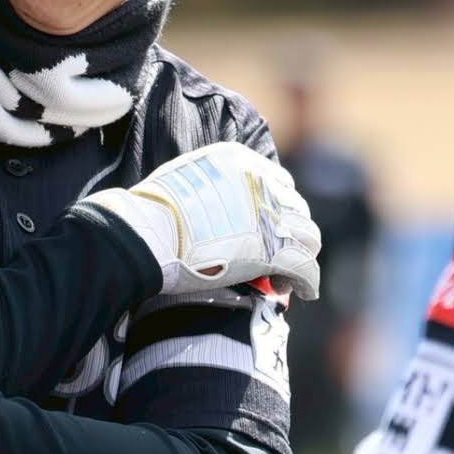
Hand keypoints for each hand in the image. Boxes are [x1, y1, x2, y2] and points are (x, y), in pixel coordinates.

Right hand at [80, 142, 321, 299]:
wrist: (146, 234)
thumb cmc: (152, 212)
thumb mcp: (186, 177)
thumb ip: (210, 183)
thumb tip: (212, 202)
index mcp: (241, 162)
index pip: (279, 182)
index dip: (278, 207)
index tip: (270, 225)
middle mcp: (262, 184)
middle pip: (297, 210)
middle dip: (291, 232)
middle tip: (279, 253)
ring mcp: (270, 217)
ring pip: (308, 238)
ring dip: (301, 256)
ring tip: (286, 276)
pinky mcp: (273, 251)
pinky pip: (305, 268)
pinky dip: (308, 281)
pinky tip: (304, 292)